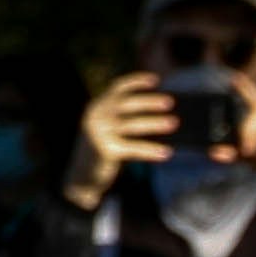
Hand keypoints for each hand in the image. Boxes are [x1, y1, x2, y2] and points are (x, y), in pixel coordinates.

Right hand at [62, 71, 176, 207]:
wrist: (81, 176)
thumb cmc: (101, 149)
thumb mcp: (107, 127)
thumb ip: (122, 116)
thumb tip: (159, 111)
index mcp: (98, 107)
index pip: (117, 88)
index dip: (136, 82)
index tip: (156, 80)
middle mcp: (97, 116)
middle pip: (127, 103)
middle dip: (149, 101)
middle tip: (170, 102)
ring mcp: (100, 132)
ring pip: (133, 124)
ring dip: (155, 123)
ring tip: (174, 122)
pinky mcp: (106, 150)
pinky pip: (134, 148)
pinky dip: (151, 149)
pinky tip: (166, 152)